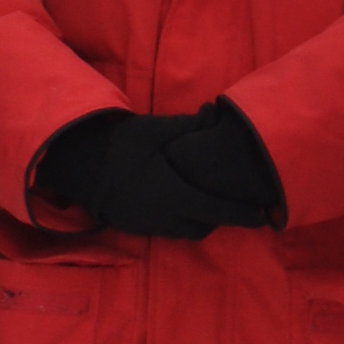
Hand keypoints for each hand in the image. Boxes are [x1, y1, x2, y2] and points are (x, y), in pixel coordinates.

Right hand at [32, 104, 281, 239]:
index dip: (244, 215)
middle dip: (221, 217)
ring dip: (200, 219)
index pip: (219, 211)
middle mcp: (164, 217)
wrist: (77, 166)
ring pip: (186, 230)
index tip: (266, 216)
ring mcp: (149, 225)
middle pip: (205, 227)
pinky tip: (180, 202)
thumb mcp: (156, 130)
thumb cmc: (120, 146)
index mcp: (174, 196)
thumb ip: (190, 126)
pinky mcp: (136, 226)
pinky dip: (180, 220)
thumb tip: (217, 112)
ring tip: (208, 200)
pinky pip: (168, 230)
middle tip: (236, 203)